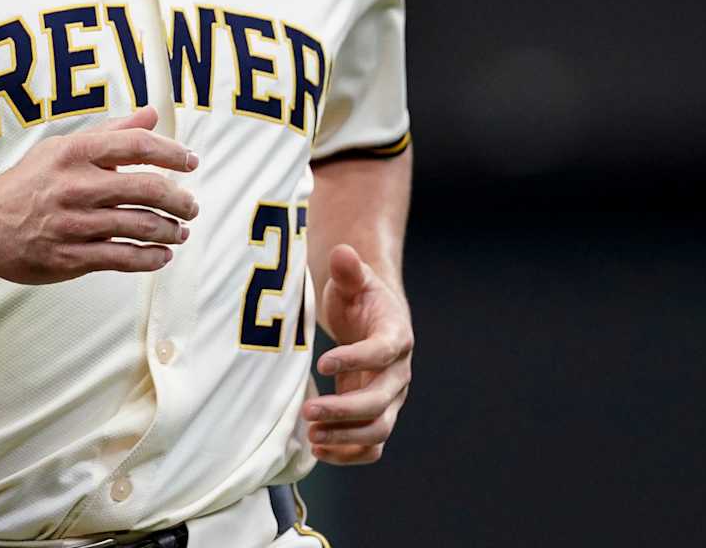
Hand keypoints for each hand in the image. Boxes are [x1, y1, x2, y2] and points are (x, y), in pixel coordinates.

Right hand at [0, 106, 198, 283]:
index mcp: (75, 153)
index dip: (172, 152)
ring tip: (180, 231)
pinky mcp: (71, 257)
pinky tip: (162, 255)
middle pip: (148, 188)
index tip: (190, 161)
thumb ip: (111, 133)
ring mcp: (74, 223)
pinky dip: (151, 258)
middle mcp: (76, 185)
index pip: (137, 145)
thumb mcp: (63, 148)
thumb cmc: (28, 184)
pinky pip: (123, 258)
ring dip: (170, 230)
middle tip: (190, 205)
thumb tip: (151, 114)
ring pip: (141, 226)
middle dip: (180, 199)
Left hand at [304, 243, 412, 465]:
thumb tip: (343, 252)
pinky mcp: (376, 415)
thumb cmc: (358, 297)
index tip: (321, 363)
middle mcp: (398, 372)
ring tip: (311, 437)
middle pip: (381, 401)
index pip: (382, 352)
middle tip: (307, 411)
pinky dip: (349, 453)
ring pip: (378, 429)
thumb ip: (348, 270)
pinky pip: (371, 445)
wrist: (369, 318)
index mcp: (395, 335)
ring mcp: (389, 398)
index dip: (356, 360)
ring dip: (345, 437)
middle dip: (344, 410)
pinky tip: (319, 451)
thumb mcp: (351, 280)